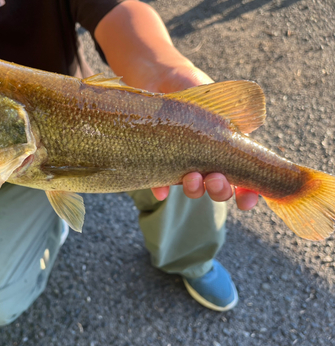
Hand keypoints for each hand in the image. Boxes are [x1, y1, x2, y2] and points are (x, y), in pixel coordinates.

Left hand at [149, 65, 258, 210]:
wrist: (162, 81)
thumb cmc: (198, 93)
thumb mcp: (221, 102)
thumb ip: (236, 115)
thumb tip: (249, 128)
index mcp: (229, 151)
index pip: (245, 180)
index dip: (249, 195)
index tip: (246, 200)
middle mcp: (209, 163)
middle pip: (219, 189)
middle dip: (220, 190)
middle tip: (215, 178)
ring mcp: (185, 165)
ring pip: (193, 189)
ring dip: (195, 189)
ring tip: (191, 177)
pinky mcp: (160, 163)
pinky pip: (160, 182)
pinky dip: (161, 189)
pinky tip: (161, 193)